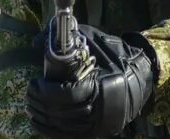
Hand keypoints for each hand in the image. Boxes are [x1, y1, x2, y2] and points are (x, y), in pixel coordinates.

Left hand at [27, 25, 156, 138]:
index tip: (34, 82)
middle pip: (62, 112)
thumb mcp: (91, 39)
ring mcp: (100, 123)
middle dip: (40, 103)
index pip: (67, 95)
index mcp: (101, 85)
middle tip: (29, 92)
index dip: (46, 91)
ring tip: (30, 105)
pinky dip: (51, 131)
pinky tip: (37, 123)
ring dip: (43, 117)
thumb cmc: (114, 54)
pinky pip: (70, 136)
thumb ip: (64, 39)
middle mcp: (102, 108)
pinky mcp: (98, 130)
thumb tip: (36, 42)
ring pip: (64, 126)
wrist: (140, 72)